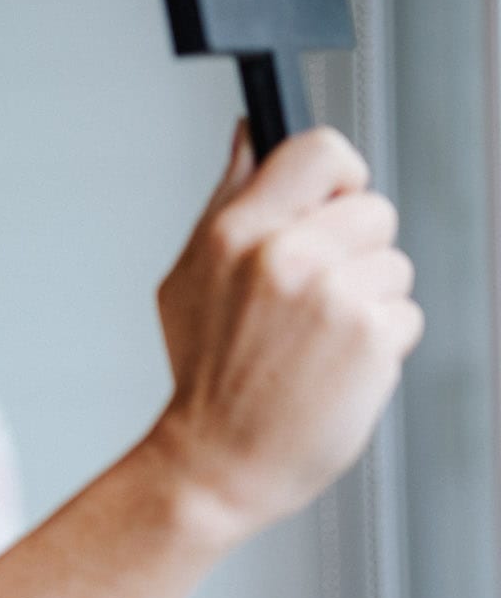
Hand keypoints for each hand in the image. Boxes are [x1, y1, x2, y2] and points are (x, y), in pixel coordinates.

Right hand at [147, 123, 422, 544]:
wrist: (216, 463)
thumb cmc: (206, 373)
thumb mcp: (191, 275)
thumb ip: (227, 200)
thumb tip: (249, 134)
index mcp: (234, 232)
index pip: (319, 149)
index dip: (338, 176)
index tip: (328, 206)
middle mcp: (283, 255)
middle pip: (373, 209)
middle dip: (355, 250)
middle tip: (312, 298)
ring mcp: (331, 295)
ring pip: (394, 264)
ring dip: (370, 300)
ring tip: (318, 340)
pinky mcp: (371, 337)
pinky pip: (406, 315)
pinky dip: (382, 344)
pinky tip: (335, 368)